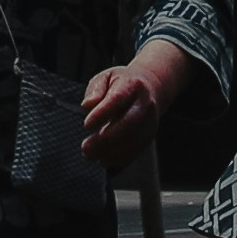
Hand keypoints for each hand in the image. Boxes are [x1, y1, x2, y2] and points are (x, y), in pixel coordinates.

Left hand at [81, 49, 174, 168]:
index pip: (117, 99)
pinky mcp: (149, 136)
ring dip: (110, 152)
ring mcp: (150, 121)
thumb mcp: (106, 77)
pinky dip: (119, 159)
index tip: (86, 124)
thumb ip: (95, 89)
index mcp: (133, 85)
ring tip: (91, 154)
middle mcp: (145, 104)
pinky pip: (136, 151)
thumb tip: (87, 105)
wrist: (150, 88)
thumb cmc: (122, 83)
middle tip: (86, 147)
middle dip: (106, 138)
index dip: (102, 113)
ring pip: (133, 141)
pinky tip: (104, 159)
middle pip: (128, 123)